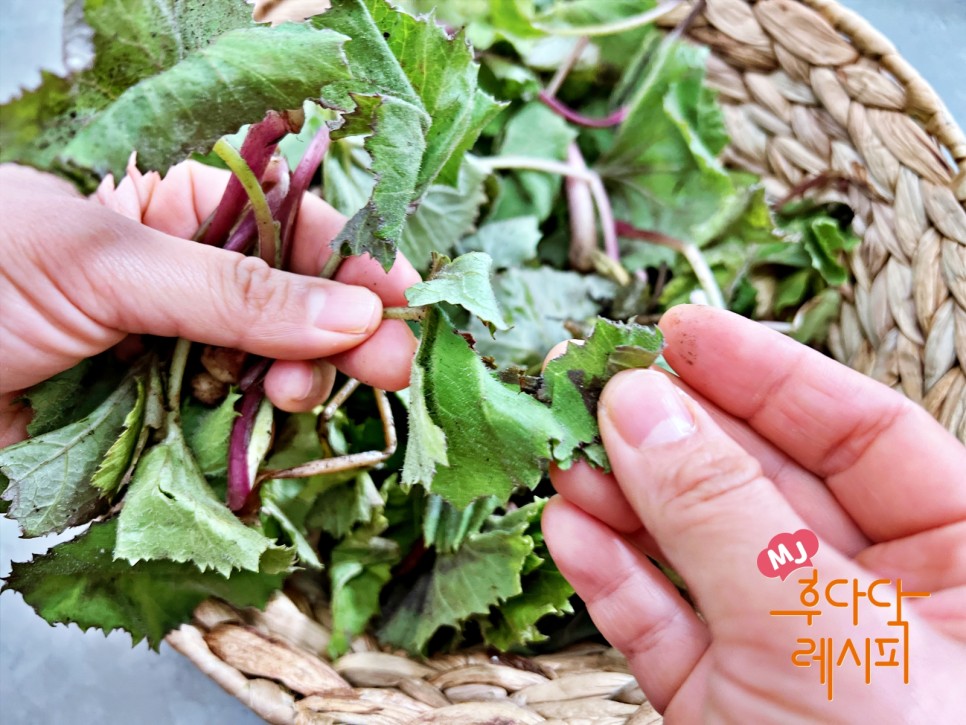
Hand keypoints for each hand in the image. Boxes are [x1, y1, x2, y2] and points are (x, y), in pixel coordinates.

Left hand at [0, 162, 417, 445]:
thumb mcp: (108, 263)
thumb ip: (236, 291)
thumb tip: (353, 310)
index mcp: (179, 204)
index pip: (296, 224)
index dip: (355, 261)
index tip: (402, 302)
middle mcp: (189, 275)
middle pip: (300, 303)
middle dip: (343, 334)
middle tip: (387, 369)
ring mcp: (178, 347)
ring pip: (273, 369)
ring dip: (296, 388)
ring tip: (292, 401)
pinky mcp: (159, 413)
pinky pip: (230, 425)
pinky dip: (251, 437)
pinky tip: (257, 436)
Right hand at [543, 305, 965, 720]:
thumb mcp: (818, 626)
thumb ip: (723, 511)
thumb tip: (640, 406)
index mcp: (958, 570)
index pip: (863, 436)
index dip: (768, 374)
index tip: (679, 332)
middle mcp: (875, 605)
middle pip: (763, 484)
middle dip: (674, 432)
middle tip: (595, 385)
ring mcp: (793, 658)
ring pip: (700, 554)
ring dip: (626, 502)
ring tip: (566, 453)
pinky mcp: (726, 708)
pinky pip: (665, 629)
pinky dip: (614, 580)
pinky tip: (571, 529)